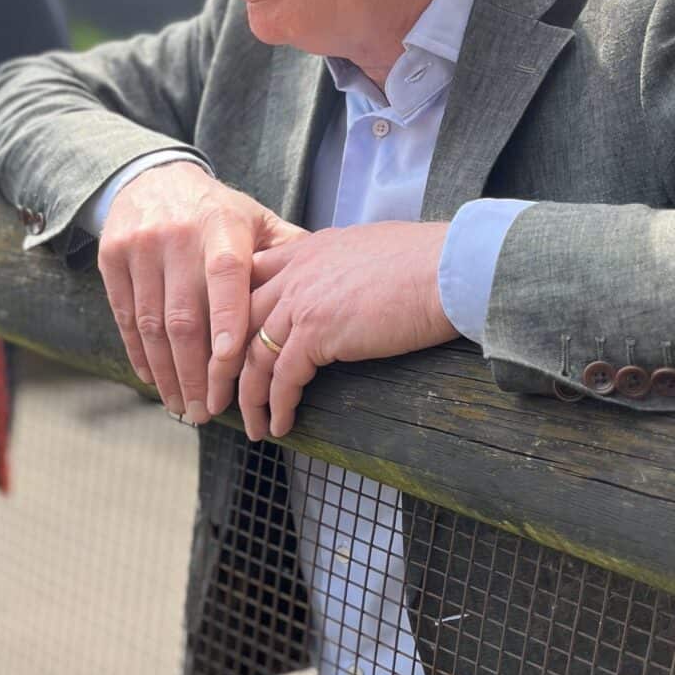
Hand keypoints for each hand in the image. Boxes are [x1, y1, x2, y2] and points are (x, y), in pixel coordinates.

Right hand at [97, 162, 303, 422]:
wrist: (153, 177)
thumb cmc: (218, 212)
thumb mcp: (255, 220)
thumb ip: (287, 254)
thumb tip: (331, 287)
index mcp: (221, 225)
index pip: (226, 276)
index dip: (227, 320)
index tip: (229, 365)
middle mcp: (176, 235)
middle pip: (184, 315)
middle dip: (196, 372)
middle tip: (207, 413)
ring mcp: (139, 247)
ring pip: (152, 324)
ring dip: (168, 373)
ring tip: (182, 407)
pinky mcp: (111, 258)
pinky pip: (125, 317)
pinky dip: (139, 354)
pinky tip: (154, 380)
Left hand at [237, 221, 455, 439]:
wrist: (453, 268)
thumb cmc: (430, 263)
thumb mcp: (370, 252)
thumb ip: (343, 268)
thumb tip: (347, 288)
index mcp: (308, 249)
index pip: (251, 279)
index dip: (235, 315)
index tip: (231, 346)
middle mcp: (295, 271)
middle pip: (238, 321)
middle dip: (224, 361)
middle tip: (221, 392)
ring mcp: (302, 300)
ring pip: (253, 355)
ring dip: (248, 396)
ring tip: (251, 424)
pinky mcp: (317, 332)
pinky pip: (282, 377)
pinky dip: (276, 406)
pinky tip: (280, 425)